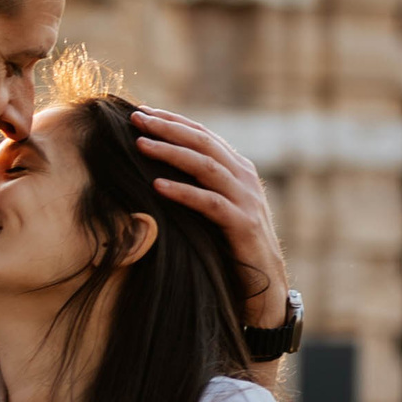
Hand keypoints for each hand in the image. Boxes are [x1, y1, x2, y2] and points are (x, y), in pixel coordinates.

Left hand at [130, 108, 289, 333]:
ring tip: (141, 145)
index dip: (173, 121)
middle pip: (203, 143)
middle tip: (136, 119)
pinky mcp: (242, 225)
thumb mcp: (216, 210)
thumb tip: (159, 171)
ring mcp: (246, 200)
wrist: (265, 289)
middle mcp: (244, 178)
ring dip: (171, 153)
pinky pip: (210, 203)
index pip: (203, 135)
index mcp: (238, 170)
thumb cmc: (231, 249)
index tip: (142, 111)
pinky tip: (158, 185)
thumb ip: (200, 187)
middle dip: (168, 128)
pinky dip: (183, 192)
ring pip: (206, 166)